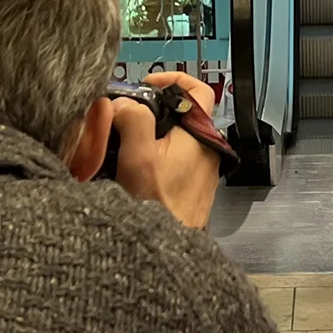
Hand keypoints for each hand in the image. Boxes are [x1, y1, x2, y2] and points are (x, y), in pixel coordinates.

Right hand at [110, 72, 220, 228]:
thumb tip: (124, 102)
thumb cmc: (157, 207)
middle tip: (127, 115)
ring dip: (153, 135)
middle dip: (153, 111)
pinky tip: (134, 169)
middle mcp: (208, 150)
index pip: (198, 89)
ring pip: (178, 138)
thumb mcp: (137, 157)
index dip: (173, 78)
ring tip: (125, 143)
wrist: (167, 253)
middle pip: (182, 114)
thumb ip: (132, 120)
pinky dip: (157, 157)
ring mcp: (204, 171)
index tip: (148, 84)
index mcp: (200, 135)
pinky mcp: (194, 189)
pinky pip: (177, 160)